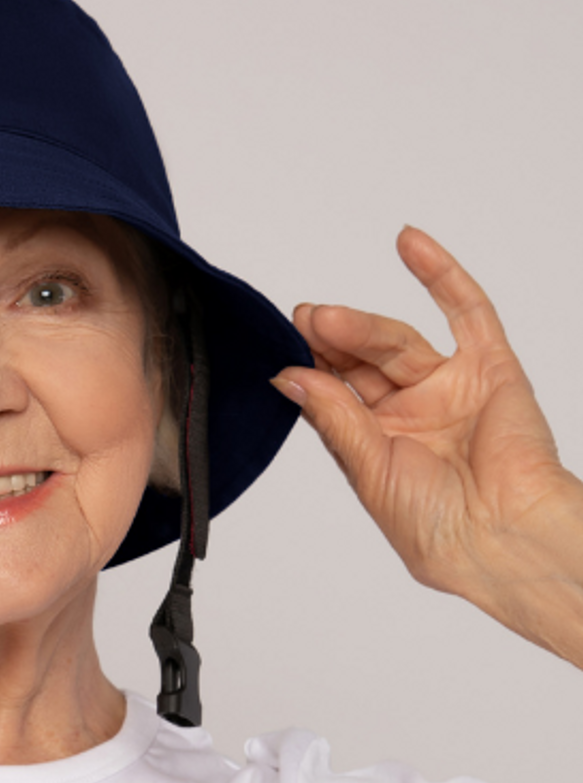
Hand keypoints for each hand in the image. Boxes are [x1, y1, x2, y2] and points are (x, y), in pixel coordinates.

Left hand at [273, 227, 582, 653]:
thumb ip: (334, 419)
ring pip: (398, 340)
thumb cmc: (435, 527)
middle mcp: (411, 410)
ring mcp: (449, 386)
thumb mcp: (368, 470)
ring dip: (363, 324)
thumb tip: (289, 376)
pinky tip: (409, 242)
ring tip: (326, 316)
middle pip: (362, 360)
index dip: (310, 364)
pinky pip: (468, 311)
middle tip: (302, 320)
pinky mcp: (491, 368)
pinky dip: (440, 274)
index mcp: (376, 440)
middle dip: (331, 340)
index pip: (334, 389)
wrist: (500, 540)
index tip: (282, 343)